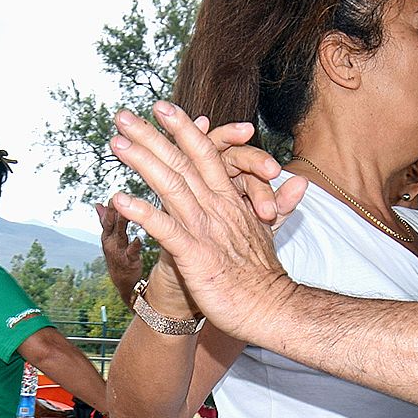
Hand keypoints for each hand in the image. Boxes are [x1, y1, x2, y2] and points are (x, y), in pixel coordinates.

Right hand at [95, 202, 144, 296]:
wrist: (125, 283)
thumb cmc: (120, 257)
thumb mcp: (110, 238)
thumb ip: (106, 220)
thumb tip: (98, 204)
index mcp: (108, 235)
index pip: (107, 218)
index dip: (110, 207)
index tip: (114, 196)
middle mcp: (111, 243)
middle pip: (111, 224)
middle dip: (114, 212)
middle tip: (117, 200)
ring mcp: (119, 252)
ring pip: (120, 235)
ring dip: (123, 223)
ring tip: (127, 213)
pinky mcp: (130, 262)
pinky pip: (132, 253)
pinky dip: (134, 246)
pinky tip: (138, 239)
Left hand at [109, 103, 301, 336]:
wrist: (271, 309)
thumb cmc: (264, 276)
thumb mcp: (271, 233)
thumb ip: (279, 204)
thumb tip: (301, 183)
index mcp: (230, 200)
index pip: (206, 154)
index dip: (183, 128)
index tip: (162, 108)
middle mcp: (216, 207)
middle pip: (181, 161)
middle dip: (151, 136)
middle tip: (123, 116)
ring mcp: (205, 229)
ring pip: (171, 186)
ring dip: (142, 162)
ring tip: (116, 145)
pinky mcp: (195, 255)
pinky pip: (166, 228)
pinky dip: (143, 212)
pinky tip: (120, 200)